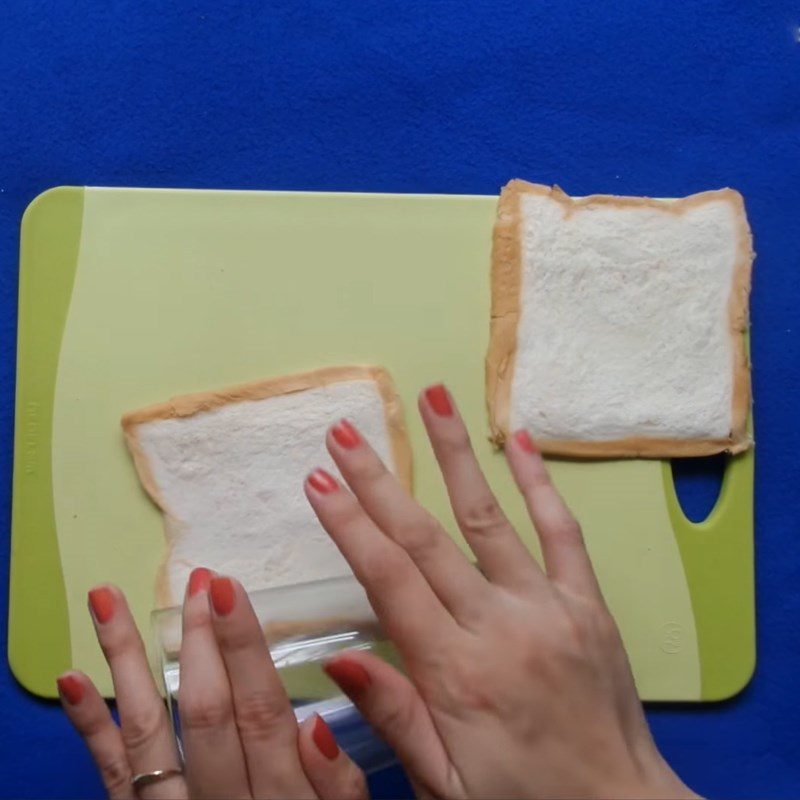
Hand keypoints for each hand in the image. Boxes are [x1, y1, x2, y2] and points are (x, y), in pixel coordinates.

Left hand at [57, 579, 366, 798]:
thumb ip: (339, 788)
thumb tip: (316, 724)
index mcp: (276, 795)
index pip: (259, 710)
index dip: (243, 648)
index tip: (228, 589)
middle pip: (204, 712)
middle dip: (198, 639)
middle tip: (197, 579)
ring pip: (146, 732)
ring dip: (126, 661)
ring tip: (107, 599)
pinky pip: (108, 776)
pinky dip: (87, 726)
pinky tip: (70, 677)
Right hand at [305, 384, 697, 799]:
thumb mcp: (445, 783)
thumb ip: (395, 716)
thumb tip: (339, 659)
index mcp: (456, 673)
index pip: (388, 581)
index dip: (349, 526)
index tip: (319, 481)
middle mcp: (499, 627)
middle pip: (426, 538)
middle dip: (378, 480)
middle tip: (345, 431)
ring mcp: (548, 607)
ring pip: (491, 517)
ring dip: (455, 453)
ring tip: (431, 397)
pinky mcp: (586, 603)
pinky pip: (563, 532)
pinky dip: (541, 482)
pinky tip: (520, 438)